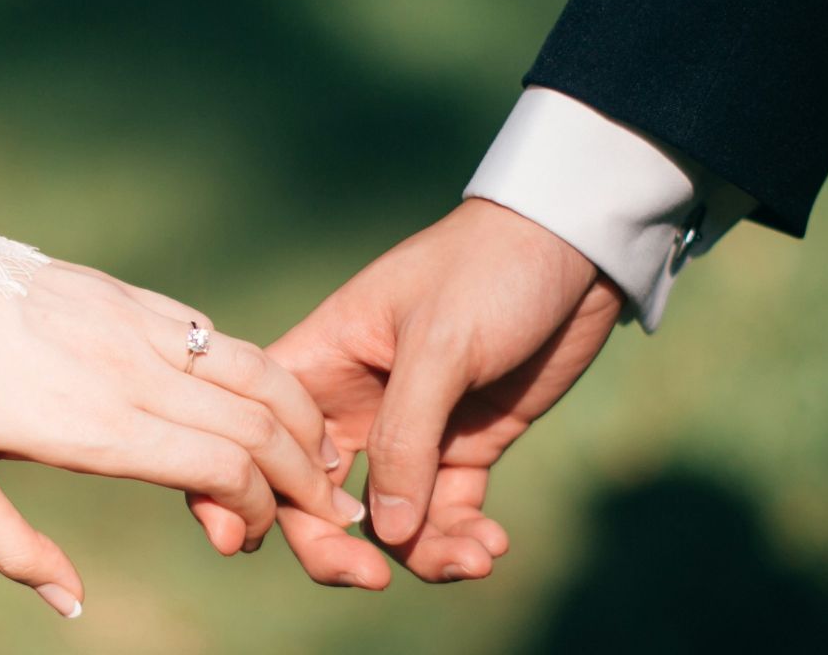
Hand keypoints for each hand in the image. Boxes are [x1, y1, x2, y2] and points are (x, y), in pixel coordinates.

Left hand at [0, 261, 366, 617]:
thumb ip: (13, 549)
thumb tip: (73, 605)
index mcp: (96, 425)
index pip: (223, 466)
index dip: (256, 510)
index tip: (242, 538)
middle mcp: (131, 371)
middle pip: (259, 422)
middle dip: (306, 474)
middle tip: (326, 511)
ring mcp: (134, 323)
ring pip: (254, 368)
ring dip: (300, 416)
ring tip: (320, 455)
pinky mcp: (125, 294)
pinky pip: (212, 334)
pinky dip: (256, 371)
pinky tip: (260, 399)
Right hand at [235, 198, 622, 586]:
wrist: (575, 248)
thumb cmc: (490, 269)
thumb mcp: (441, 344)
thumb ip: (405, 438)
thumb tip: (383, 533)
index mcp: (321, 361)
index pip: (263, 435)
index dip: (251, 488)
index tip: (261, 539)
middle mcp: (353, 403)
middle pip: (315, 495)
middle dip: (336, 546)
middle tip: (373, 579)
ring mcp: (410, 429)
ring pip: (387, 519)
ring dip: (420, 552)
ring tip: (472, 559)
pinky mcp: (464, 445)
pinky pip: (446, 513)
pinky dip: (462, 539)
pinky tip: (492, 545)